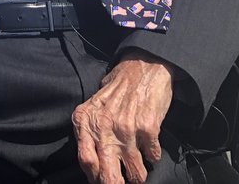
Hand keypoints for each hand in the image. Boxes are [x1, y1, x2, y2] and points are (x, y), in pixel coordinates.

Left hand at [71, 52, 175, 183]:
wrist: (142, 66)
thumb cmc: (117, 89)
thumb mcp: (94, 107)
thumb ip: (89, 132)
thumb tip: (92, 166)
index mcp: (86, 121)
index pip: (86, 162)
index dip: (95, 178)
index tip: (102, 181)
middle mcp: (104, 127)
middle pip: (108, 175)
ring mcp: (126, 128)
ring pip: (134, 172)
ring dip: (138, 175)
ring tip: (138, 173)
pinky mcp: (147, 127)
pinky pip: (152, 156)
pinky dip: (153, 156)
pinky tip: (150, 149)